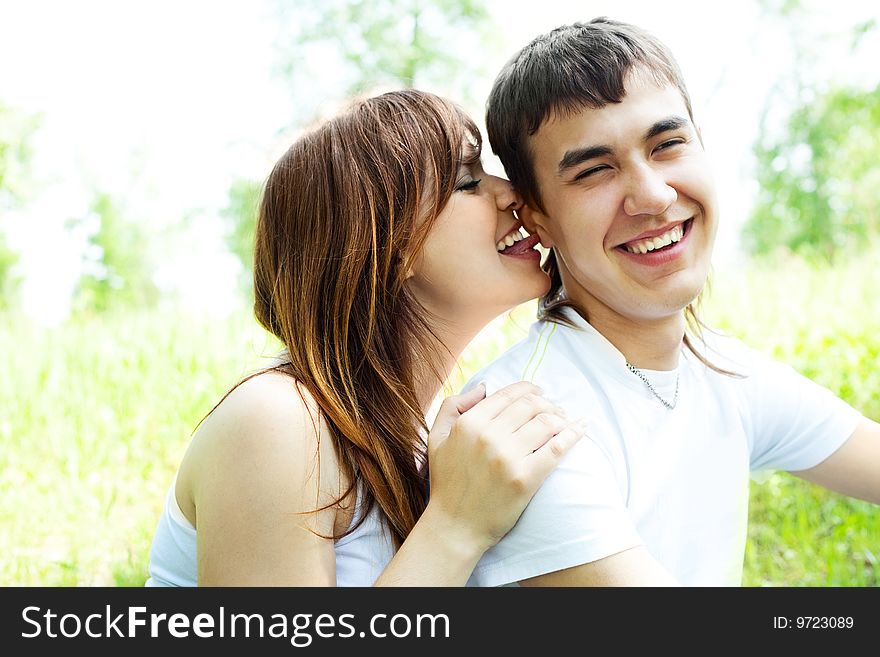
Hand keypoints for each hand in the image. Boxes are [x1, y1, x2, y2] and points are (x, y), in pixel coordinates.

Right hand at [426, 381, 586, 552]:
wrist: (455, 527)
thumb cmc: (447, 483)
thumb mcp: (437, 438)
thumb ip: (454, 406)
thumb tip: (484, 387)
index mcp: (468, 424)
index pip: (507, 395)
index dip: (528, 389)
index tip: (539, 392)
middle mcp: (488, 436)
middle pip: (530, 405)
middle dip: (547, 403)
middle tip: (554, 409)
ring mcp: (507, 457)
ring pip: (546, 422)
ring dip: (560, 418)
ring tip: (564, 421)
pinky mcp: (525, 478)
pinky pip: (557, 448)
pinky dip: (573, 434)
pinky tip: (582, 427)